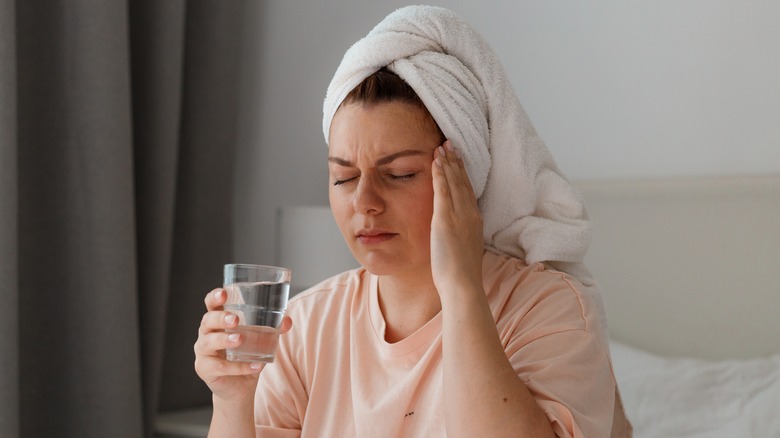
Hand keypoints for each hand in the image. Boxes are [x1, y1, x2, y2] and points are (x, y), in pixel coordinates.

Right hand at [193, 288, 291, 402]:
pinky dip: (239, 367)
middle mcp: (206, 334)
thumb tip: (287, 321)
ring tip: (240, 339)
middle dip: (220, 318)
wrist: (239, 386)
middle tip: (235, 320)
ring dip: (224, 340)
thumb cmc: (246, 355)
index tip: (224, 293)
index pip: (211, 305)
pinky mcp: (205, 370)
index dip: (214, 297)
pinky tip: (255, 365)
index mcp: (218, 321)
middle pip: (207, 321)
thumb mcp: (260, 340)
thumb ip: (272, 329)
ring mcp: (203, 352)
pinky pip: (220, 367)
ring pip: (208, 343)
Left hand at [430, 140, 484, 297]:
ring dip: (447, 162)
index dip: (462, 173)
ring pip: (454, 182)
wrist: (463, 284)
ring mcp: (459, 216)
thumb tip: (454, 235)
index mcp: (474, 221)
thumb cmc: (461, 275)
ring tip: (442, 146)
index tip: (457, 159)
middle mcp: (469, 214)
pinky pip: (443, 191)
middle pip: (463, 182)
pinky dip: (440, 175)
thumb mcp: (463, 250)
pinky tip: (435, 161)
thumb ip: (460, 237)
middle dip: (456, 161)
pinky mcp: (446, 220)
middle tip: (450, 143)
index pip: (468, 191)